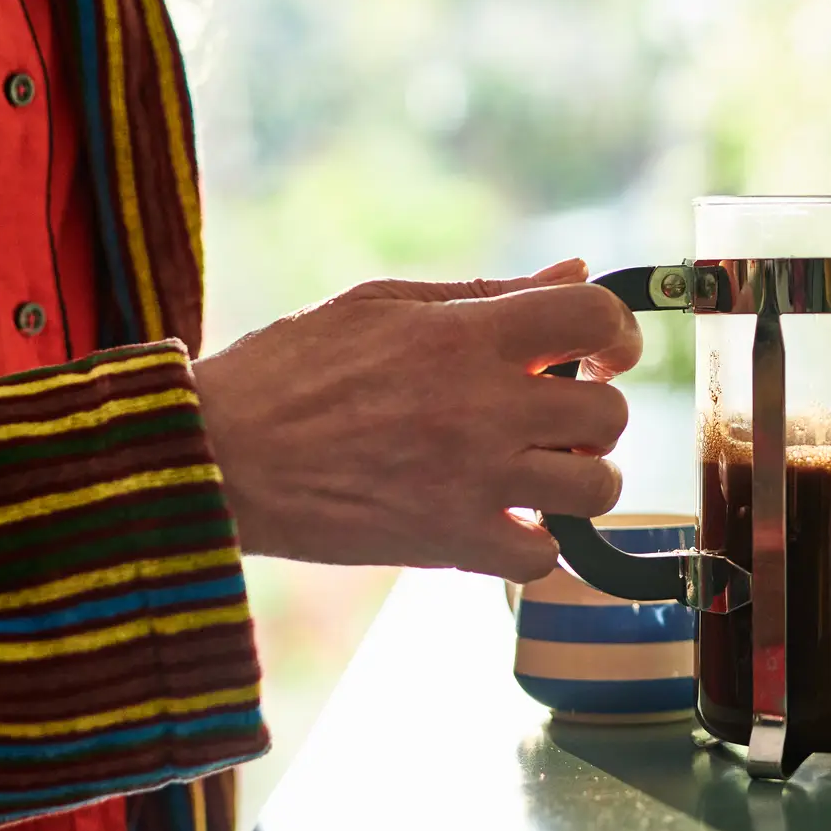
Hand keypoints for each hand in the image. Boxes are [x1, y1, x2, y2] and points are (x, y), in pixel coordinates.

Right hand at [192, 260, 641, 580]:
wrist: (215, 456)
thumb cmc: (289, 369)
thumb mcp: (383, 302)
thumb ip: (490, 292)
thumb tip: (577, 273)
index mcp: (465, 335)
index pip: (593, 317)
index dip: (616, 332)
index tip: (599, 351)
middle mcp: (482, 405)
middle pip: (609, 413)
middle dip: (594, 412)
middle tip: (554, 415)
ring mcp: (472, 480)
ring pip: (596, 488)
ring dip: (581, 480)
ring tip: (539, 470)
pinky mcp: (448, 543)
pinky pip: (543, 557)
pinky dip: (538, 545)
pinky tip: (505, 521)